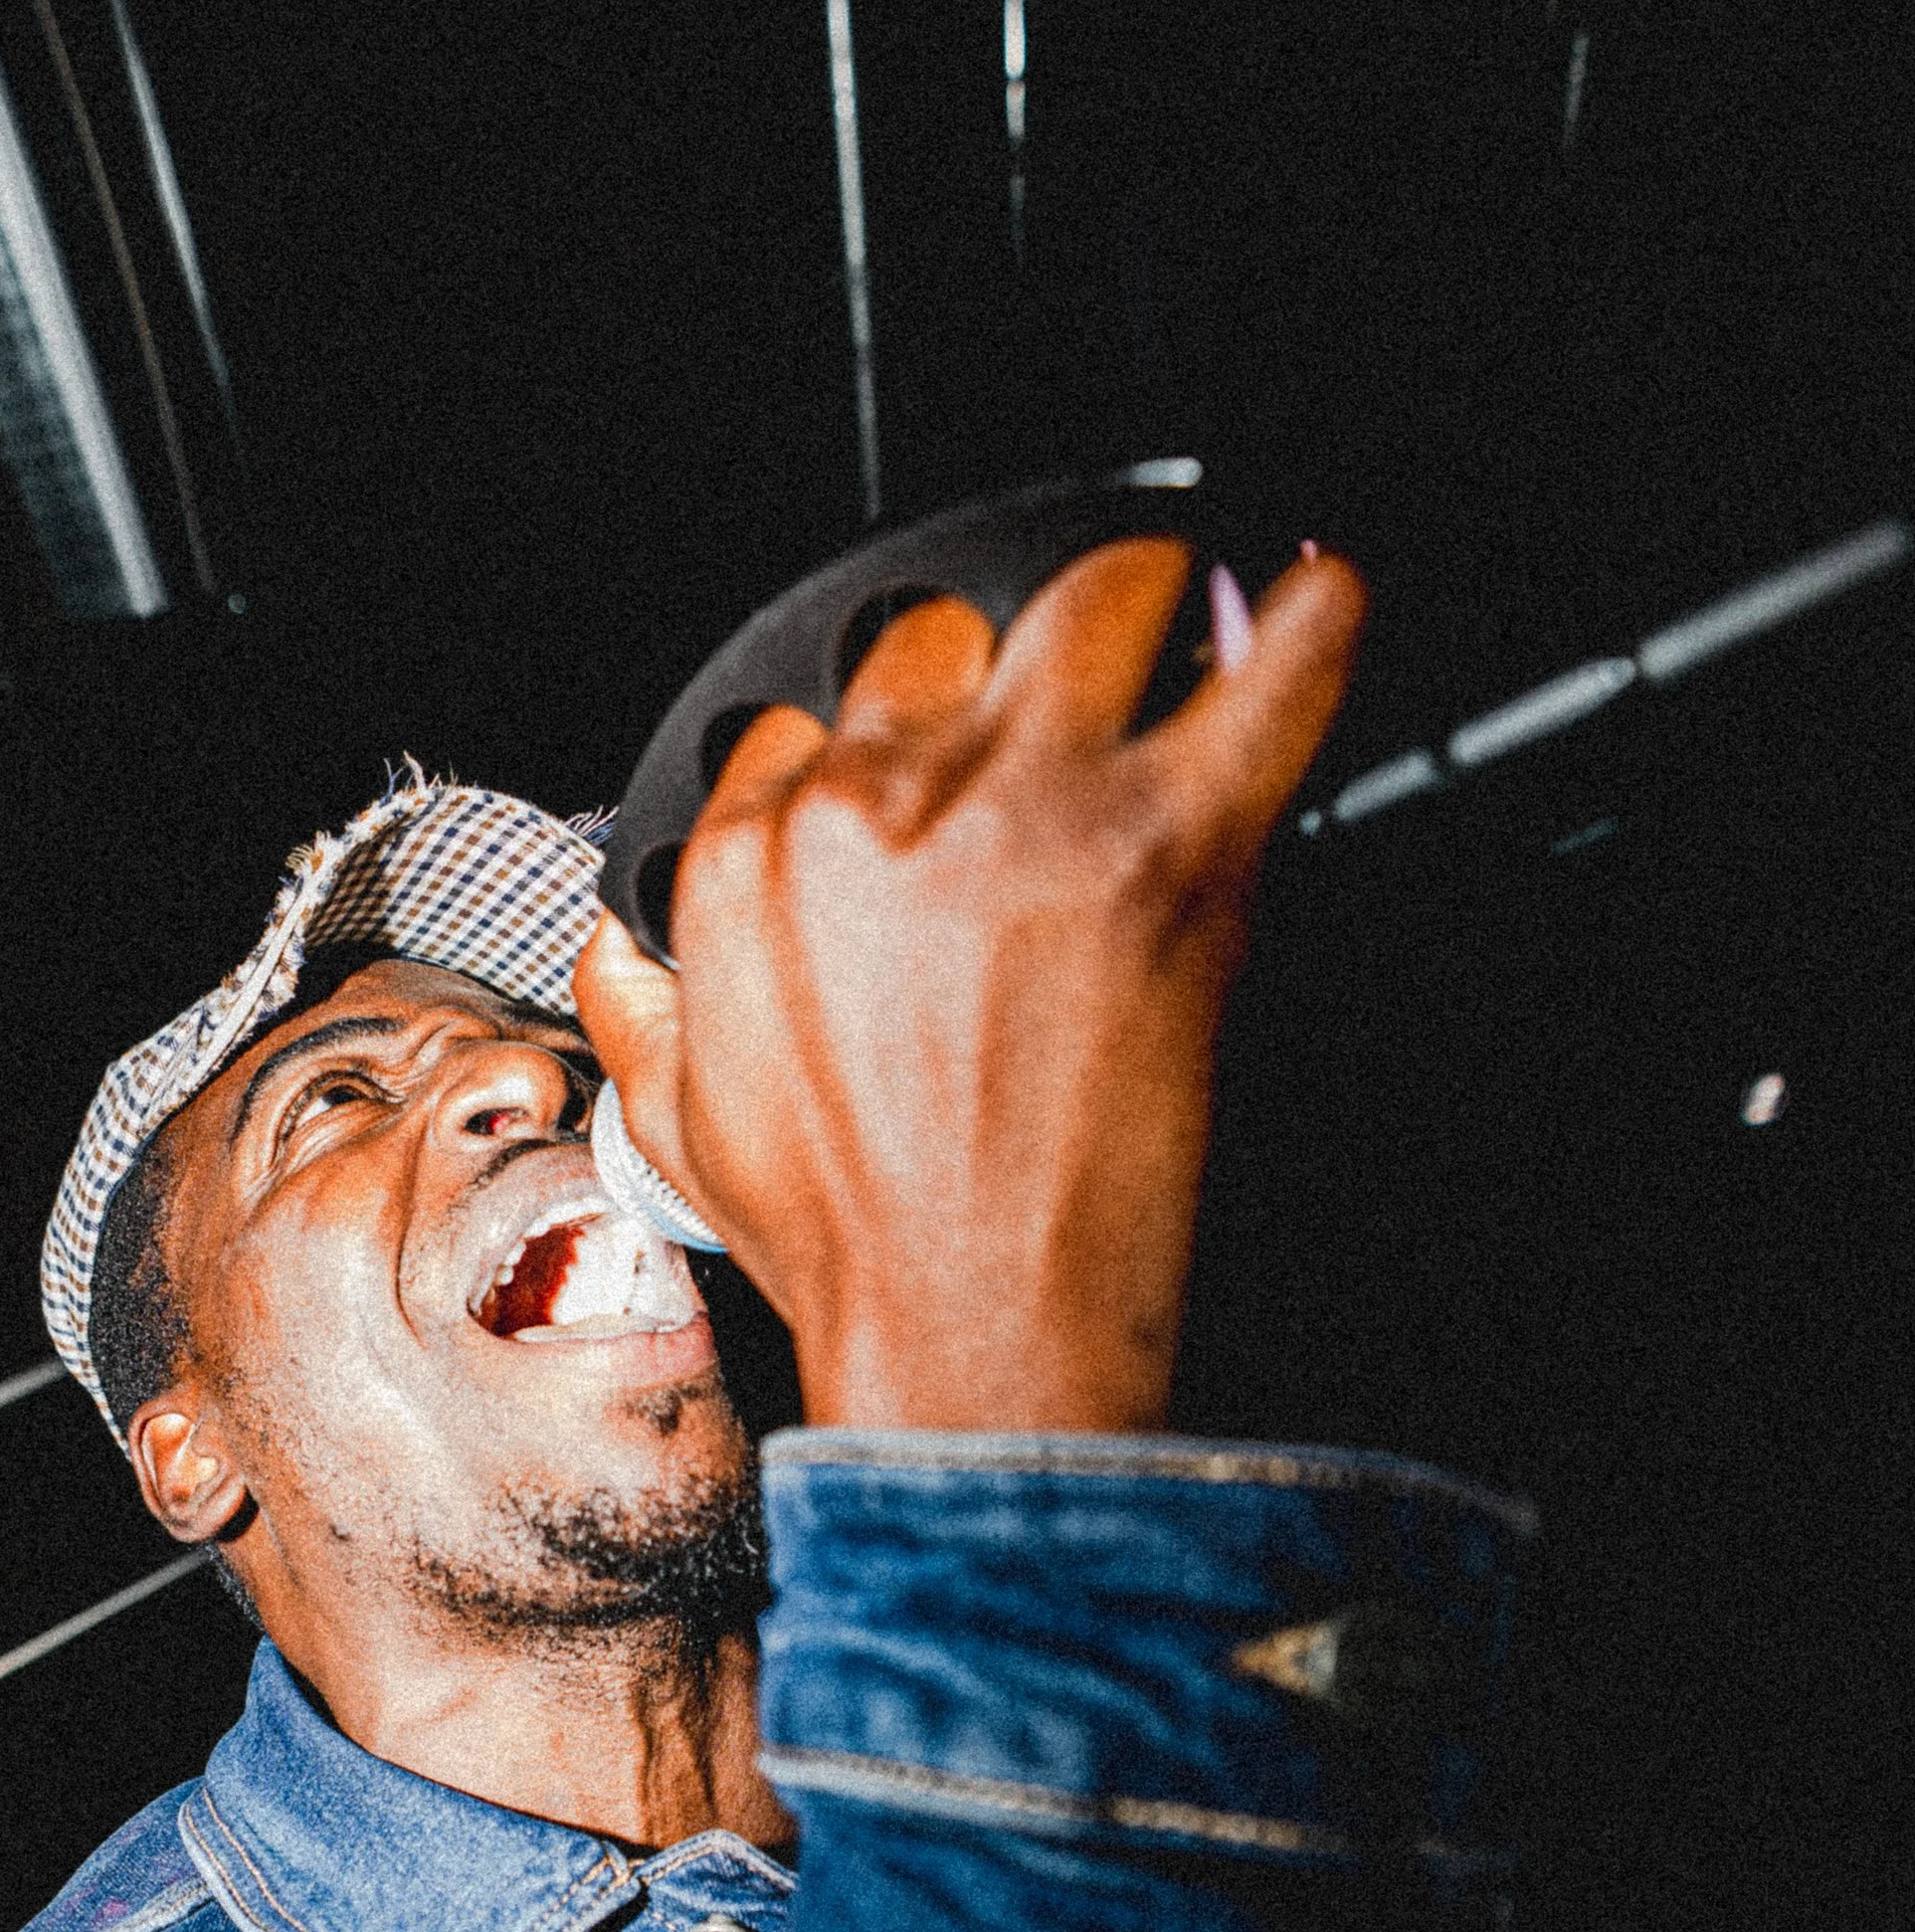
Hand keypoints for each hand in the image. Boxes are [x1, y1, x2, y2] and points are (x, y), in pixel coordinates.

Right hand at [574, 537, 1364, 1431]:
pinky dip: (1306, 617)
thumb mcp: (672, 1130)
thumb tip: (623, 941)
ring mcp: (1028, 808)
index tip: (945, 780)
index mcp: (758, 855)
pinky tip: (1308, 607)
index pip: (810, 710)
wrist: (970, 1335)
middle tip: (1061, 715)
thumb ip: (632, 1002)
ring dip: (1143, 607)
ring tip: (1184, 638)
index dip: (888, 744)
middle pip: (942, 630)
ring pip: (1092, 597)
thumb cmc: (852, 1247)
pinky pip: (1270, 664)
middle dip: (998, 661)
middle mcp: (881, 805)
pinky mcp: (1169, 841)